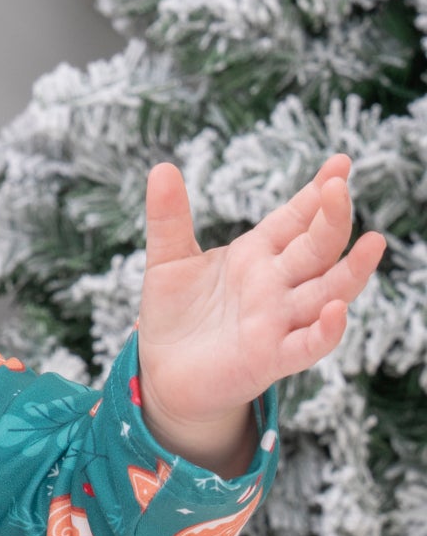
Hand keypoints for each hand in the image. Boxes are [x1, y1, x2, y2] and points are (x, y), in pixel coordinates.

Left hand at [134, 152, 386, 468]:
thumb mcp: (167, 260)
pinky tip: (337, 311)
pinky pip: (307, 345)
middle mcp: (276, 284)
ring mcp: (278, 320)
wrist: (163, 372)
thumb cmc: (174, 315)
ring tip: (373, 243)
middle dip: (331, 219)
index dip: (317, 191)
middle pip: (317, 247)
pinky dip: (324, 331)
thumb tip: (161, 167)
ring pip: (327, 292)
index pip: (296, 217)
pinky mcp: (269, 358)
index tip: (340, 163)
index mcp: (257, 254)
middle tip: (339, 187)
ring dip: (351, 271)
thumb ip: (169, 218)